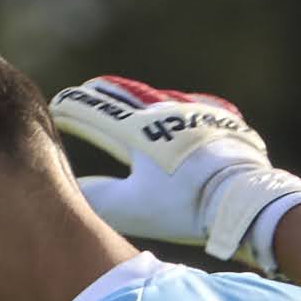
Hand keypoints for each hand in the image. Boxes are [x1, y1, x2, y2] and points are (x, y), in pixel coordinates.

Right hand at [48, 76, 300, 270]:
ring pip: (158, 97)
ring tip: (129, 97)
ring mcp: (195, 112)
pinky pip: (196, 106)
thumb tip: (73, 186)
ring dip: (138, 96)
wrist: (244, 198)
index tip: (57, 106)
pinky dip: (180, 107)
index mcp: (139, 132)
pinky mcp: (221, 120)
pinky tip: (181, 107)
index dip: (73, 108)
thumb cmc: (185, 207)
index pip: (95, 112)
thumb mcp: (134, 207)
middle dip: (102, 93)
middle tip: (88, 92)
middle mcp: (164, 112)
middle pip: (124, 94)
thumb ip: (100, 196)